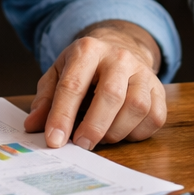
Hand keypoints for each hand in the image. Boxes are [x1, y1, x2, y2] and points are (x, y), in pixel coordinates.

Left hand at [23, 21, 165, 149]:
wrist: (119, 49)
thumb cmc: (84, 69)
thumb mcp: (58, 74)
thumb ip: (45, 100)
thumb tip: (34, 126)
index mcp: (88, 50)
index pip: (73, 85)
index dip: (62, 116)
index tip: (54, 140)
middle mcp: (119, 57)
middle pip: (110, 95)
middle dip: (94, 126)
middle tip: (81, 145)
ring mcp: (143, 72)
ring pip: (137, 107)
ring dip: (116, 131)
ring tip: (101, 137)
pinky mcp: (159, 89)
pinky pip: (154, 117)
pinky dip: (137, 133)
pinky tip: (122, 131)